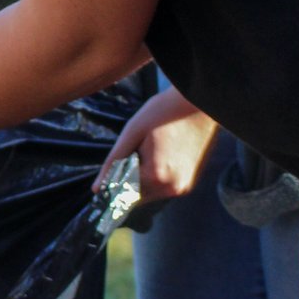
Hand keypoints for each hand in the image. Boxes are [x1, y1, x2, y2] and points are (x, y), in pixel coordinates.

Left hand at [96, 85, 220, 202]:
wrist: (201, 103)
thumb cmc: (165, 111)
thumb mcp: (133, 132)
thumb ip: (113, 162)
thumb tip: (97, 189)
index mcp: (156, 177)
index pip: (121, 193)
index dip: (114, 179)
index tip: (117, 164)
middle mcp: (171, 189)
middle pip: (136, 195)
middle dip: (129, 177)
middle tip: (139, 148)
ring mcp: (183, 188)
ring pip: (150, 192)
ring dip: (143, 177)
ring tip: (154, 148)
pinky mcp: (190, 183)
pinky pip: (164, 187)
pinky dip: (157, 176)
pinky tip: (163, 153)